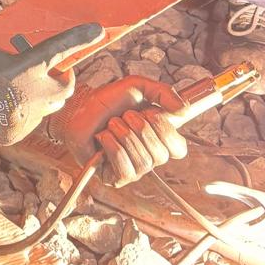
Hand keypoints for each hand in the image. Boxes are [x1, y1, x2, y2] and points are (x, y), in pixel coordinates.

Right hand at [0, 22, 104, 145]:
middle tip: (50, 70)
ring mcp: (24, 120)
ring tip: (24, 88)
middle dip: (61, 78)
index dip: (80, 39)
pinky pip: (31, 121)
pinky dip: (26, 113)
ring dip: (43, 96)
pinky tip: (8, 104)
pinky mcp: (15, 135)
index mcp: (21, 69)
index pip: (58, 50)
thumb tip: (9, 23)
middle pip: (64, 87)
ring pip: (49, 107)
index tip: (97, 31)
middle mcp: (29, 97)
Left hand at [63, 76, 188, 183]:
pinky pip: (125, 170)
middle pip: (160, 155)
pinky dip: (114, 149)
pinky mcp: (115, 177)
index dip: (166, 131)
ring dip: (124, 136)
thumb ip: (164, 93)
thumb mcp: (138, 87)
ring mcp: (133, 169)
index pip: (179, 148)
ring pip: (143, 162)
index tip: (150, 113)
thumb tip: (185, 109)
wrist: (79, 109)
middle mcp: (148, 156)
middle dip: (140, 129)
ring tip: (111, 125)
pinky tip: (104, 138)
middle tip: (125, 116)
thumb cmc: (107, 101)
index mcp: (158, 138)